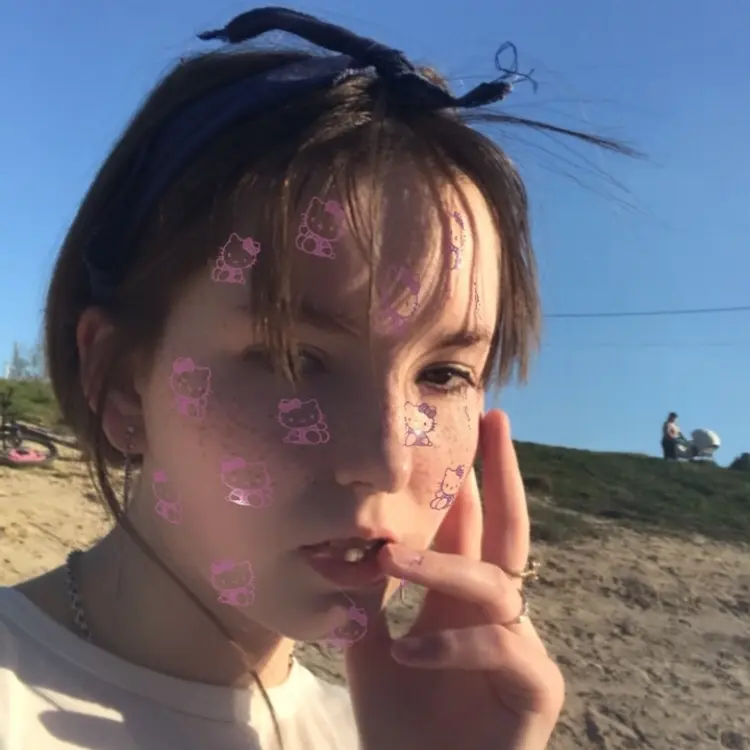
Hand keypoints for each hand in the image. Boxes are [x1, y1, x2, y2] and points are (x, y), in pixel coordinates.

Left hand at [346, 410, 563, 749]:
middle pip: (507, 529)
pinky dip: (452, 646)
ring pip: (495, 583)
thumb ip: (359, 595)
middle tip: (495, 419)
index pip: (466, 526)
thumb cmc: (400, 722)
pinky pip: (502, 647)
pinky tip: (406, 653)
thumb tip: (334, 541)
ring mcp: (521, 645)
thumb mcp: (368, 646)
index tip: (455, 429)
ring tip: (391, 560)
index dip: (462, 480)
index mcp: (459, 597)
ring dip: (444, 566)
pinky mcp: (537, 686)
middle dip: (501, 473)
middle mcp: (495, 611)